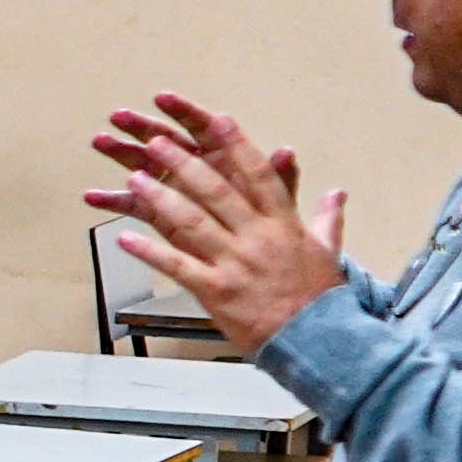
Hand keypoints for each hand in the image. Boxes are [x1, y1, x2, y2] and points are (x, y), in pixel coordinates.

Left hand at [85, 94, 346, 355]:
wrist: (317, 341)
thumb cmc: (320, 298)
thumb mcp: (327, 252)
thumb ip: (326, 218)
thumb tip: (337, 192)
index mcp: (283, 225)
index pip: (259, 175)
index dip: (237, 145)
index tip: (217, 119)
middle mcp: (258, 238)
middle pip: (216, 191)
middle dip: (183, 164)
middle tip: (155, 142)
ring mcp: (235, 264)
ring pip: (191, 223)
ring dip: (159, 198)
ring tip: (133, 178)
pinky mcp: (216, 291)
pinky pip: (176, 266)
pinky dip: (148, 252)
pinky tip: (124, 238)